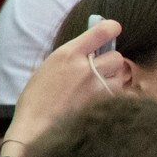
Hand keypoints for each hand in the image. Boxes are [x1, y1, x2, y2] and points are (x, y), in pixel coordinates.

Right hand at [0, 16, 126, 155]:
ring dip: (113, 81)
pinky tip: (97, 103)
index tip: (115, 28)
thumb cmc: (37, 99)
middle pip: (117, 58)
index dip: (110, 28)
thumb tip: (92, 47)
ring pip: (120, 77)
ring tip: (96, 90)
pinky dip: (113, 97)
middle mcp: (86, 68)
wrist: (36, 128)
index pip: (100, 33)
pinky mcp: (104, 105)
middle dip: (111, 64)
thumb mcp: (48, 69)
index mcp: (68, 54)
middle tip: (101, 71)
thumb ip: (71, 58)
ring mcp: (97, 88)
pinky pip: (118, 95)